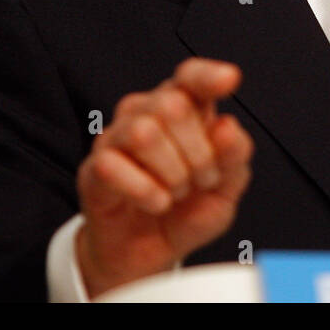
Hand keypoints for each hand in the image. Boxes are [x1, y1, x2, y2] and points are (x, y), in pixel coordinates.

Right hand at [74, 57, 252, 298]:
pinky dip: (145, 191)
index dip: (208, 76)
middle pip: (173, 105)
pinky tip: (157, 203)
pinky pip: (114, 166)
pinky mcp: (94, 167)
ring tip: (177, 193)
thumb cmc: (187, 211)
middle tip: (201, 181)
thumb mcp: (225, 190)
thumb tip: (227, 126)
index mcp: (184, 107)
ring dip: (172, 173)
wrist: (150, 254)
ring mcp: (116, 137)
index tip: (230, 80)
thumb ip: (235, 157)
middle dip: (199, 153)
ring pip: (143, 132)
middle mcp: (146, 113)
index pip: (191, 77)